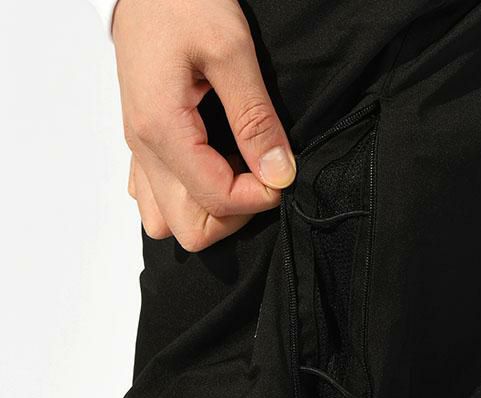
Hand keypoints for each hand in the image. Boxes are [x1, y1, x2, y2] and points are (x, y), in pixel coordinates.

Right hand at [112, 0, 295, 250]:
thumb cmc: (180, 1)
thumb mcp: (230, 50)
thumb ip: (255, 119)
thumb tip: (279, 173)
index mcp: (162, 130)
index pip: (216, 201)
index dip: (258, 197)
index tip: (282, 173)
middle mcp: (144, 151)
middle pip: (188, 230)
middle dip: (234, 216)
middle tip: (259, 179)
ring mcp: (138, 152)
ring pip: (166, 222)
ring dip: (207, 211)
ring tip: (235, 174)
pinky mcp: (140, 146)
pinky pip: (155, 198)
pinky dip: (186, 197)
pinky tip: (210, 167)